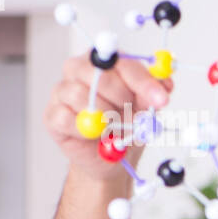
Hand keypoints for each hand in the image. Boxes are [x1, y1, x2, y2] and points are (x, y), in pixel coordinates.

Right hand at [43, 54, 172, 181]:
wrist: (112, 156)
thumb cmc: (127, 124)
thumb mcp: (147, 107)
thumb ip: (155, 93)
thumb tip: (165, 85)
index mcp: (106, 62)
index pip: (123, 63)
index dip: (144, 83)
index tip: (161, 100)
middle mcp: (79, 69)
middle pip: (100, 76)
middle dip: (123, 101)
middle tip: (134, 118)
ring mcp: (62, 90)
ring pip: (81, 95)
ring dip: (106, 117)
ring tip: (115, 128)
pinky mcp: (52, 114)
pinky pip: (66, 117)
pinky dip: (87, 129)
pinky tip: (96, 134)